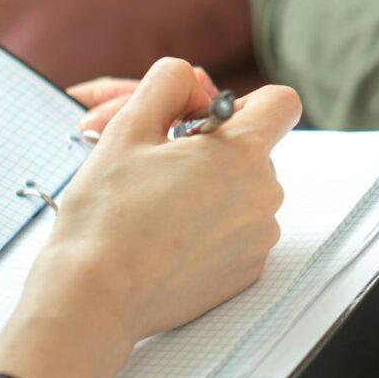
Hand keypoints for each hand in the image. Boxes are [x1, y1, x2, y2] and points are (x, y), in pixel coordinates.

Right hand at [26, 58, 300, 349]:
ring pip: (246, 193)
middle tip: (160, 167)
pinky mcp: (248, 270)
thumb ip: (169, 83)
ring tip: (158, 208)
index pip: (282, 103)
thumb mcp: (129, 127)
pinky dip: (212, 229)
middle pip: (255, 151)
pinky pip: (240, 233)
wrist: (96, 295)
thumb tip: (194, 82)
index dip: (246, 103)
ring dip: (212, 191)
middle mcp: (266, 194)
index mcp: (243, 152)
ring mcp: (261, 237)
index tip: (207, 122)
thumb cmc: (107, 211)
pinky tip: (169, 240)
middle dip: (214, 151)